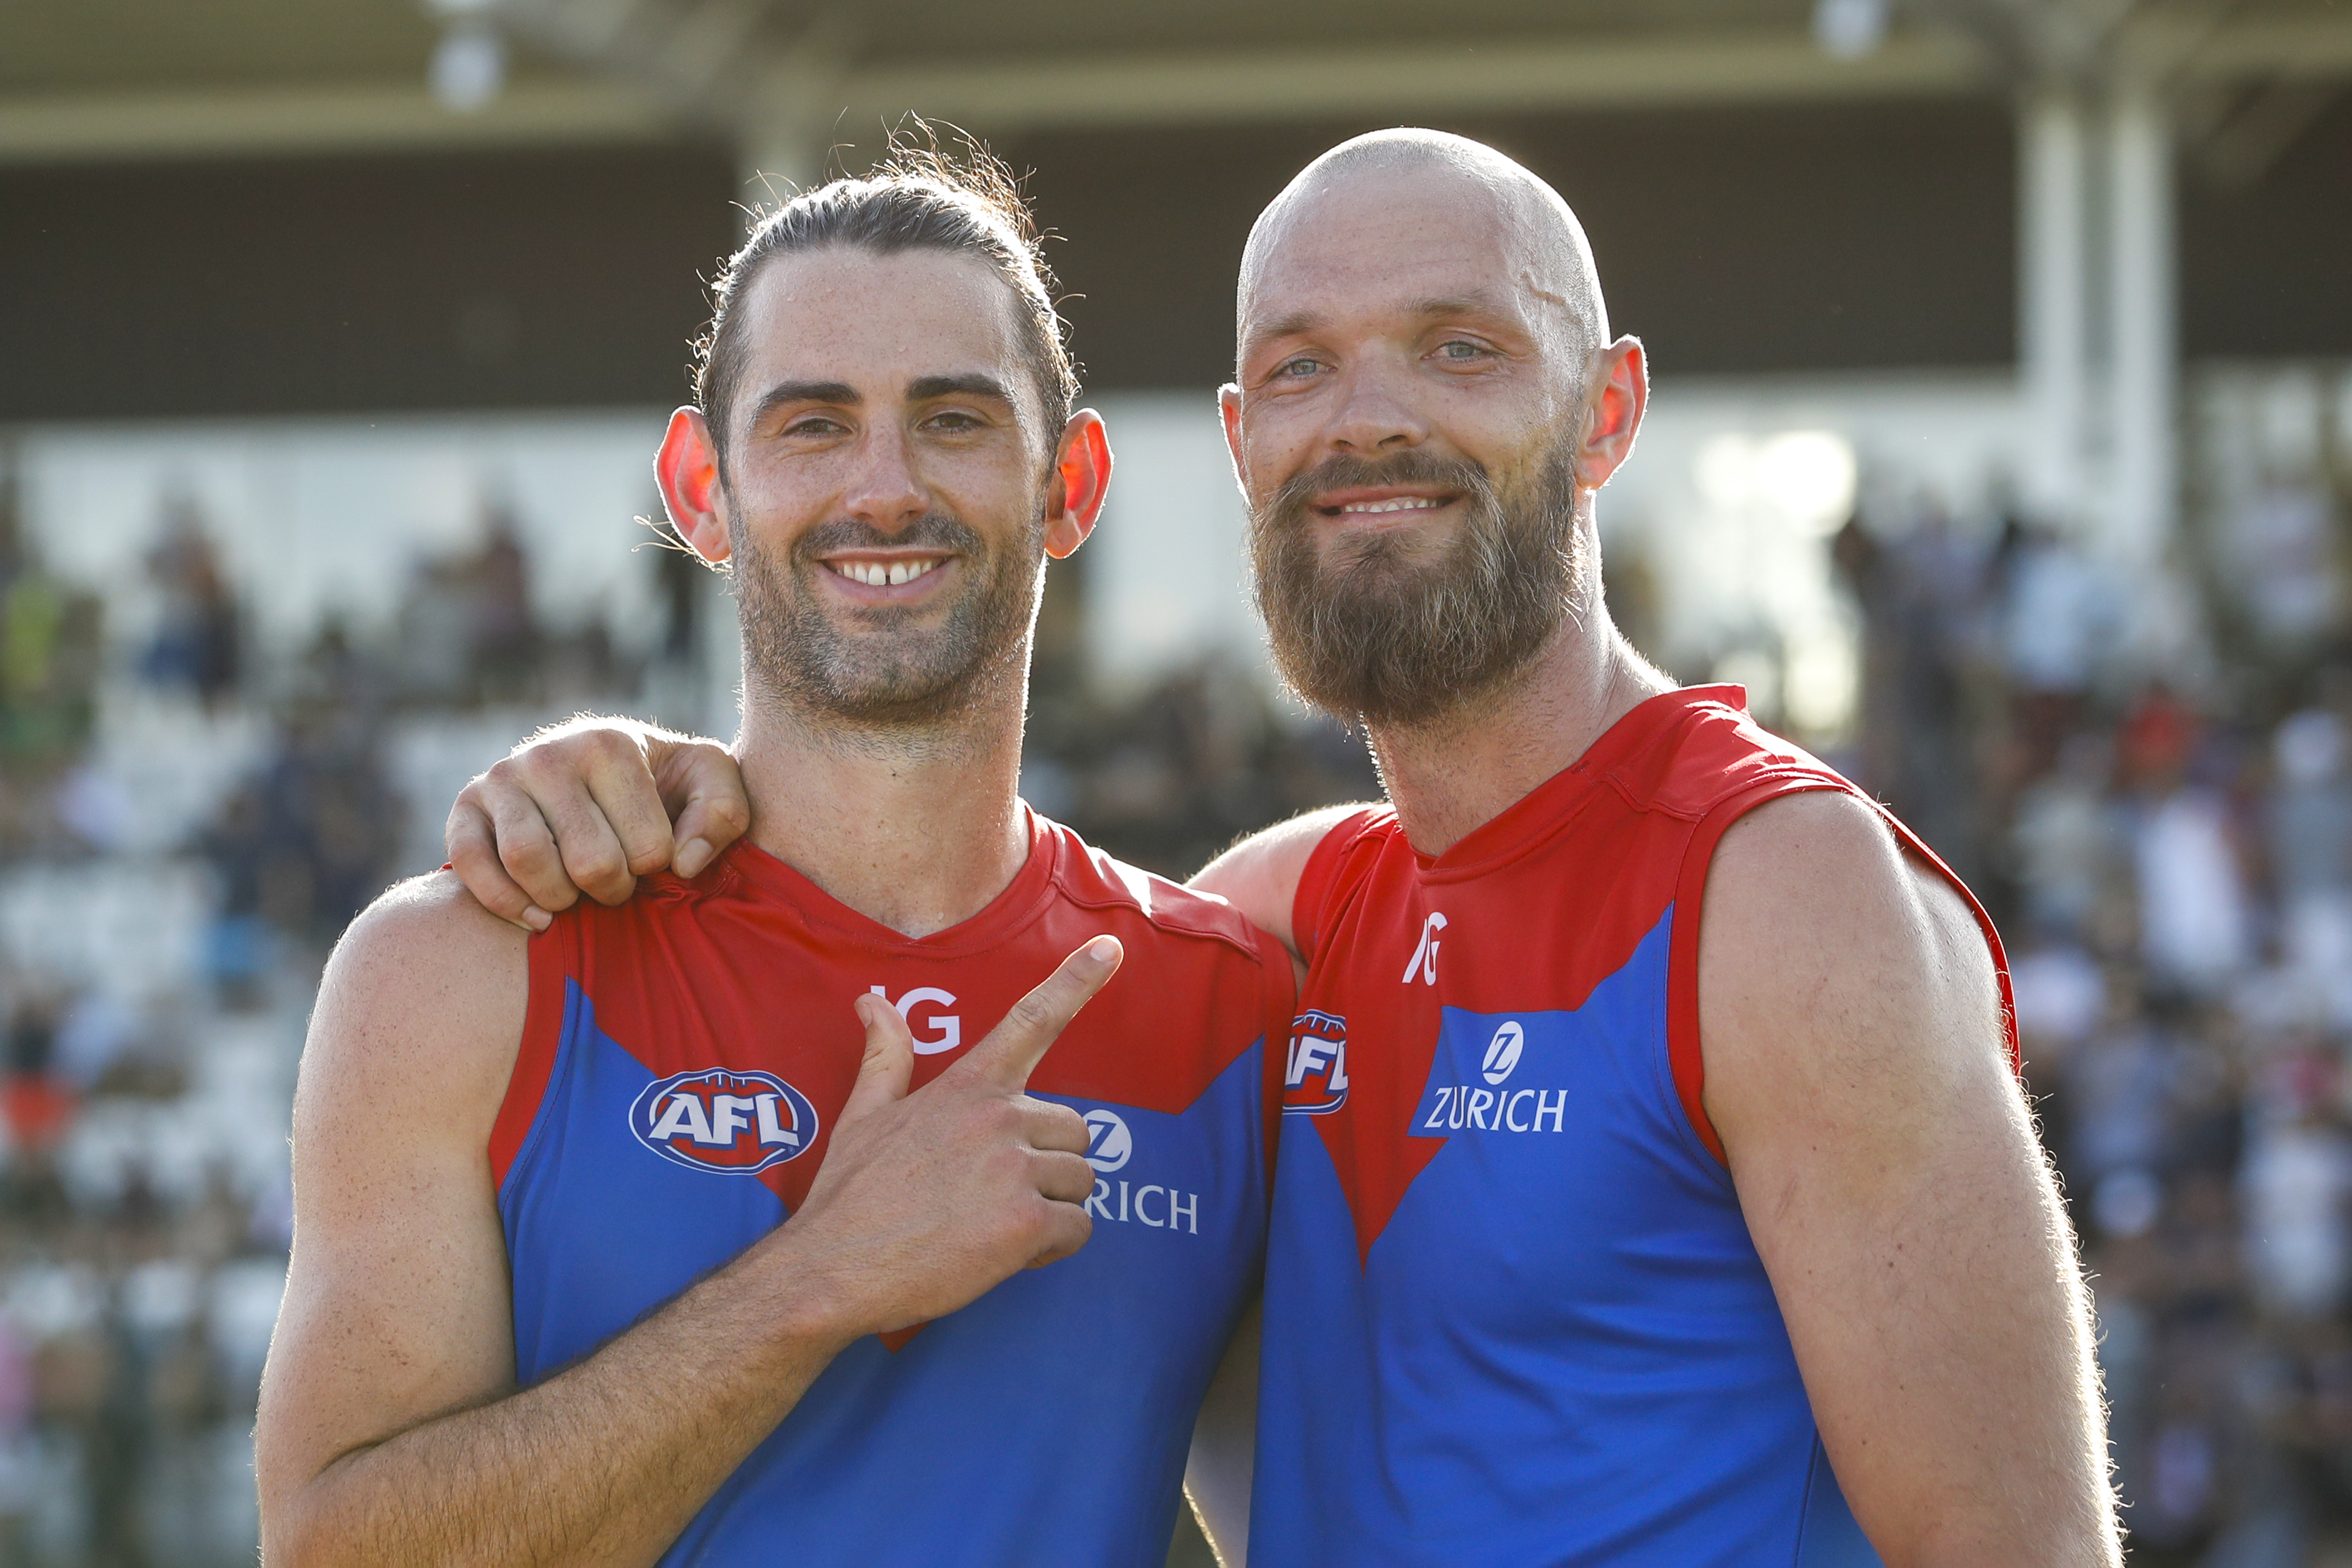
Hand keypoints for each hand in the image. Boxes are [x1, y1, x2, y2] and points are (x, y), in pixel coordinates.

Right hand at [445, 718, 750, 929]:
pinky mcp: (465, 808)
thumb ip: (723, 812)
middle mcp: (549, 755)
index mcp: (610, 744)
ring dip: (561, 899)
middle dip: (613, 890)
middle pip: (589, 861)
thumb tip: (687, 864)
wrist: (595, 769)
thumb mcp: (708, 780)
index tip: (654, 858)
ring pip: (527, 861)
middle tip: (618, 882)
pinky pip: (471, 865)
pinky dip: (505, 902)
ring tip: (580, 893)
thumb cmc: (661, 783)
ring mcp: (501, 779)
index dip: (657, 869)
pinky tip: (540, 916)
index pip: (647, 846)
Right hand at [780, 936, 1123, 1338]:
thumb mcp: (863, 1114)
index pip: (1031, 1020)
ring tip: (997, 1224)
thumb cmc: (849, 1195)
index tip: (1112, 947)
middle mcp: (1000, 1118)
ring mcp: (1016, 1170)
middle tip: (995, 1193)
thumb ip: (886, 1055)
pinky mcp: (1027, 1224)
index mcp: (967, 1087)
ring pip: (1081, 1180)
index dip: (1076, 980)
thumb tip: (871, 1001)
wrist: (832, 1270)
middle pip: (1074, 1129)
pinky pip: (1078, 1228)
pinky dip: (1054, 1246)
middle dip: (1048, 1163)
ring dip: (1053, 1205)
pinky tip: (1009, 1254)